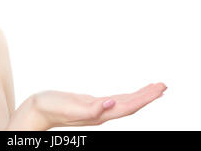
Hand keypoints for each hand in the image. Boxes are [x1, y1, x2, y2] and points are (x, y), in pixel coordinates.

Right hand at [33, 82, 166, 128]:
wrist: (36, 111)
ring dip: (140, 96)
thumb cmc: (50, 108)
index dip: (145, 98)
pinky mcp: (90, 104)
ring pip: (125, 103)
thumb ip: (92, 109)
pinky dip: (127, 96)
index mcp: (99, 114)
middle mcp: (101, 113)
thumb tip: (112, 104)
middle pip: (131, 105)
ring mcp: (97, 109)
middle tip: (164, 86)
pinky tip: (130, 95)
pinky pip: (115, 100)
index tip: (160, 89)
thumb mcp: (70, 107)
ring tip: (154, 88)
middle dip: (148, 96)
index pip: (129, 106)